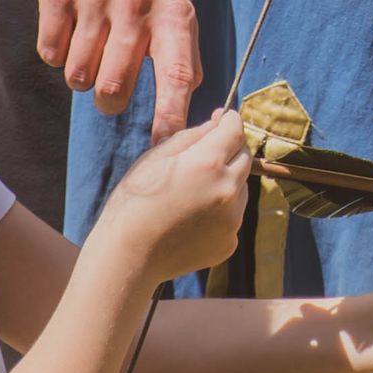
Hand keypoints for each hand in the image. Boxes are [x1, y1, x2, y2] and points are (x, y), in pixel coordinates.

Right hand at [32, 0, 200, 141]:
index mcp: (173, 12)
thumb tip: (189, 95)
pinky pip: (49, 50)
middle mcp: (136, 6)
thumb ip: (184, 46)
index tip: (166, 143)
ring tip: (90, 53)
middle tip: (111, 95)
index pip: (178, 74)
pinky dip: (55, 53)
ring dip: (82, 76)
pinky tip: (68, 31)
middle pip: (116, 85)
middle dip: (111, 102)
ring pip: (79, 74)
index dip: (171, 114)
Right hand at [94, 111, 250, 282]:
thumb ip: (191, 137)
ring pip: (240, 187)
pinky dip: (220, 210)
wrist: (128, 255)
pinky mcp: (230, 241)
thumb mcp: (155, 158)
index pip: (235, 130)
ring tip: (190, 192)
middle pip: (244, 157)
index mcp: (208, 163)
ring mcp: (232, 218)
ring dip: (225, 181)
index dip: (230, 120)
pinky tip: (191, 217)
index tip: (225, 117)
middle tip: (207, 152)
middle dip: (230, 149)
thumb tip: (217, 124)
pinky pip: (232, 215)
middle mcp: (228, 189)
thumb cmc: (134, 201)